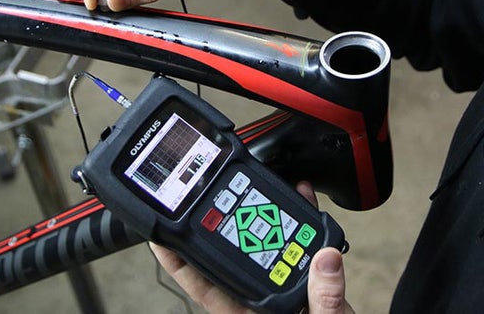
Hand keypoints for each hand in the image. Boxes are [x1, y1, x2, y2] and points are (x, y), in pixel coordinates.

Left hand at [149, 182, 354, 312]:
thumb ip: (324, 300)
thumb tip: (324, 260)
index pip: (204, 284)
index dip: (177, 260)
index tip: (158, 235)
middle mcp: (260, 297)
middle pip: (230, 252)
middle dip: (223, 219)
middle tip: (214, 187)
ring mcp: (280, 285)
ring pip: (262, 242)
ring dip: (263, 213)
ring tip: (261, 184)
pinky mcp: (303, 278)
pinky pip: (295, 243)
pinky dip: (298, 219)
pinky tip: (300, 198)